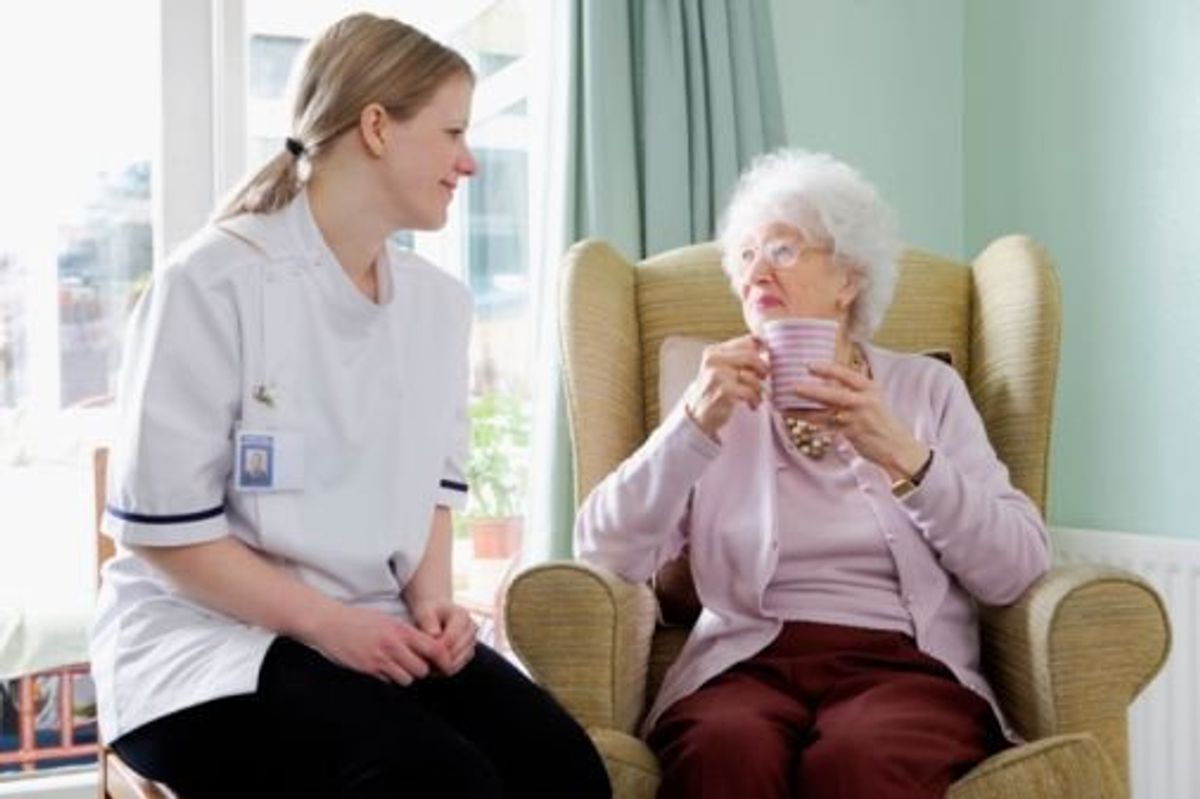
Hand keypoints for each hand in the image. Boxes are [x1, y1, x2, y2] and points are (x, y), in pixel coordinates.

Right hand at [310, 603, 442, 684]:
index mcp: (401, 630)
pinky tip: (383, 669)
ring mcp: (379, 660)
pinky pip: (388, 682)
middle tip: (418, 666)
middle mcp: (392, 645)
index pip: (434, 648)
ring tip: (399, 667)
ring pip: (406, 679)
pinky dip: (390, 679)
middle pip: (422, 669)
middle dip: (422, 670)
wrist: (329, 623)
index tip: (445, 665)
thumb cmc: (359, 619)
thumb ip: (407, 633)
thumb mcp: (387, 620)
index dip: (444, 659)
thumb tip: (429, 647)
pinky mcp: (367, 670)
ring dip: (406, 676)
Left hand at [412, 600, 477, 675]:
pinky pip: (456, 668)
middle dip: (435, 659)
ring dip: (438, 666)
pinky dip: (442, 669)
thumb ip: (428, 621)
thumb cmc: (428, 610)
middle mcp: (471, 630)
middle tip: (418, 659)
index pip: (450, 640)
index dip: (433, 648)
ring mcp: (472, 642)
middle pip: (454, 654)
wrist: (435, 610)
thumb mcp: (424, 610)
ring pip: (456, 664)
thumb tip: (435, 635)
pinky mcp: (468, 653)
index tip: (418, 650)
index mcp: (462, 617)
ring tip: (423, 661)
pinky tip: (430, 663)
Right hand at [684, 335, 768, 438]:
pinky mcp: (723, 391)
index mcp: (715, 351)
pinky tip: (752, 404)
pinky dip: (755, 399)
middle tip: (764, 378)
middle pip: (752, 356)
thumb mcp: (722, 368)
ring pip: (752, 376)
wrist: (697, 413)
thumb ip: (739, 357)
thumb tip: (766, 348)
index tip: (768, 359)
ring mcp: (717, 375)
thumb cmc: (715, 390)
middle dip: (763, 369)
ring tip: (756, 396)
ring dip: (759, 389)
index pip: (748, 341)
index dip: (764, 349)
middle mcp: (714, 360)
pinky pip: (750, 392)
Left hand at [796, 361, 928, 480]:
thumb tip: (831, 378)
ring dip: (804, 409)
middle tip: (793, 387)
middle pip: (833, 393)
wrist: (896, 446)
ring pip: (825, 412)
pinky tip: (797, 418)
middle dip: (812, 390)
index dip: (827, 369)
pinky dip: (810, 422)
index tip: (809, 365)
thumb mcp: (873, 398)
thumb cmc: (881, 421)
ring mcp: (857, 418)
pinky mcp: (851, 433)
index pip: (846, 374)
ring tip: (785, 406)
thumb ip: (853, 389)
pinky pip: (826, 426)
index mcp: (869, 388)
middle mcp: (864, 401)